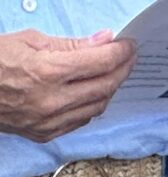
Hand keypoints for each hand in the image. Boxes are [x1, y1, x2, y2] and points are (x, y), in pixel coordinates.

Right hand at [0, 30, 136, 140]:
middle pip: (106, 86)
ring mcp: (46, 122)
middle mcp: (50, 101)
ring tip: (112, 72)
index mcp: (47, 72)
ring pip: (97, 107)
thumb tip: (104, 40)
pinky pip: (79, 121)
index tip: (129, 44)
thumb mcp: (29, 41)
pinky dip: (92, 105)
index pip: (103, 62)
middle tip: (128, 56)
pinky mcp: (40, 135)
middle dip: (123, 69)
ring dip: (110, 88)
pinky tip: (91, 91)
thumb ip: (71, 44)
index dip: (122, 52)